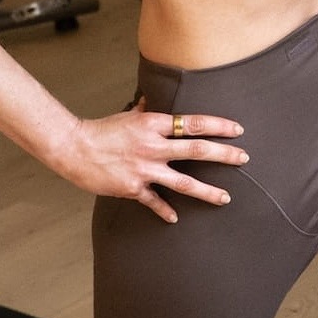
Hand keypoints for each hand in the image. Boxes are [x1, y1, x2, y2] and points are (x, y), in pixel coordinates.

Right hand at [53, 101, 247, 222]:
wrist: (73, 147)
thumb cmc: (101, 129)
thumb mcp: (127, 115)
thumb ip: (145, 110)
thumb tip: (152, 99)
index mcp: (154, 124)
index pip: (194, 123)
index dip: (218, 126)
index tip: (237, 130)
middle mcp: (153, 146)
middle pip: (197, 150)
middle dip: (224, 154)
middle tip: (244, 158)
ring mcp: (145, 169)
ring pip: (184, 182)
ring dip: (207, 190)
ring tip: (226, 197)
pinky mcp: (133, 187)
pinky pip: (155, 201)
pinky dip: (165, 210)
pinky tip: (175, 218)